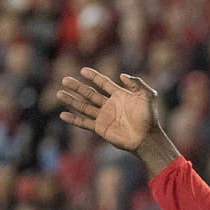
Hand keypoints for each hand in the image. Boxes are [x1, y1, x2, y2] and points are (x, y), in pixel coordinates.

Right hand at [58, 68, 177, 174]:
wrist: (147, 138)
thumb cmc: (150, 118)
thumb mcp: (148, 96)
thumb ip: (138, 84)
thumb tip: (122, 75)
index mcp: (120, 96)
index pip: (103, 83)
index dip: (94, 77)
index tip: (83, 70)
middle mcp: (110, 105)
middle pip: (90, 93)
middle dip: (77, 87)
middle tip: (64, 80)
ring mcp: (104, 117)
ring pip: (84, 106)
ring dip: (72, 100)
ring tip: (59, 93)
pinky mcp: (101, 128)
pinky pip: (84, 123)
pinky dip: (74, 119)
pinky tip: (63, 115)